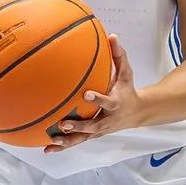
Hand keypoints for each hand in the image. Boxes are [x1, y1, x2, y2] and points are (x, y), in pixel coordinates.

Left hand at [44, 33, 134, 150]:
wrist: (137, 113)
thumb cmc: (128, 90)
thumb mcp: (127, 73)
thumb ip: (119, 56)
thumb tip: (112, 36)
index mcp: (115, 103)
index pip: (107, 101)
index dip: (98, 98)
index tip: (87, 94)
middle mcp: (107, 119)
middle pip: (93, 126)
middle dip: (79, 126)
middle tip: (63, 124)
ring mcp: (99, 130)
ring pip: (83, 138)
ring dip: (68, 141)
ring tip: (52, 141)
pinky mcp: (93, 136)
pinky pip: (78, 141)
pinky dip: (63, 146)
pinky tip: (48, 148)